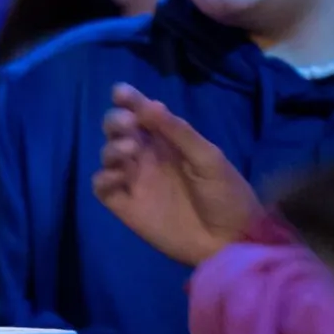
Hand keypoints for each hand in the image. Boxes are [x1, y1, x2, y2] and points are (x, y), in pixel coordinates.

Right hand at [91, 84, 262, 264]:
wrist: (231, 241)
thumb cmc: (226, 195)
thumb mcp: (209, 158)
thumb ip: (178, 132)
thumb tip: (148, 104)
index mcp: (169, 142)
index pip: (142, 114)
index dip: (129, 100)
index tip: (121, 92)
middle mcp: (147, 158)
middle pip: (118, 130)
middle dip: (115, 120)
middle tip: (128, 125)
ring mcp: (135, 182)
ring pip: (107, 154)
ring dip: (112, 147)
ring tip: (130, 150)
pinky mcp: (126, 207)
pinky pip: (103, 186)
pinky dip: (104, 177)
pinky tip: (121, 176)